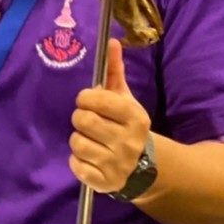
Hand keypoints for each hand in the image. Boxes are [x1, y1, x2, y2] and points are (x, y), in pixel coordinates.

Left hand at [70, 40, 151, 194]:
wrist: (148, 167)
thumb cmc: (128, 127)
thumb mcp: (126, 99)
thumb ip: (116, 72)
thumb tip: (111, 41)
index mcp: (135, 117)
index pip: (95, 99)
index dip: (86, 98)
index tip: (90, 102)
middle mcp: (128, 141)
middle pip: (81, 120)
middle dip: (80, 118)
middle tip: (89, 122)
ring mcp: (117, 164)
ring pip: (76, 143)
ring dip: (79, 140)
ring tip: (92, 141)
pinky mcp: (105, 183)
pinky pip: (75, 166)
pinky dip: (77, 161)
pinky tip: (91, 158)